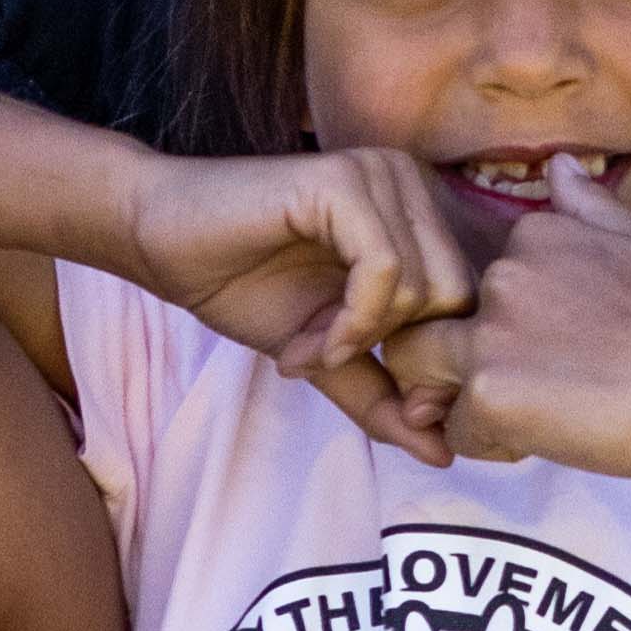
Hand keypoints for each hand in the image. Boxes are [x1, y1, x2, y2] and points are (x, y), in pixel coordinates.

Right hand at [123, 144, 479, 460]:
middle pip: (458, 300)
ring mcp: (378, 175)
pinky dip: (348, 326)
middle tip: (325, 363)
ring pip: (424, 290)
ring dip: (358, 345)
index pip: (471, 303)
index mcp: (418, 212)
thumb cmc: (244, 285)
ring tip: (304, 351)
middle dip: (392, 354)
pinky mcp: (343, 181)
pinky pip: (384, 272)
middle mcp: (409, 182)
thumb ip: (388, 400)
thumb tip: (446, 455)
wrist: (159, 241)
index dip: (422, 362)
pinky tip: (301, 344)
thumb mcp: (331, 356)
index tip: (359, 380)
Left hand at [390, 160, 630, 480]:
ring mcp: (491, 333)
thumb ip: (587, 206)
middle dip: (461, 364)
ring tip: (539, 415)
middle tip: (535, 392)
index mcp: (532, 237)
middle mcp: (501, 276)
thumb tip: (560, 166)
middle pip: (437, 327)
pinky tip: (551, 438)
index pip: (480, 288)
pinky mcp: (490, 392)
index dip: (509, 329)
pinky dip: (494, 446)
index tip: (562, 353)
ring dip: (468, 403)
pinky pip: (458, 430)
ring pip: (428, 376)